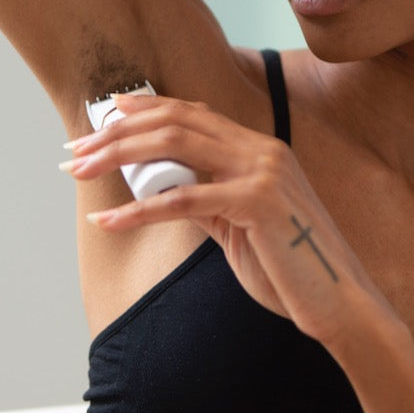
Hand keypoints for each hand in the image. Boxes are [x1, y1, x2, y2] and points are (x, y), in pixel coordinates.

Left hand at [62, 94, 390, 346]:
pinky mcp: (258, 202)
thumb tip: (158, 187)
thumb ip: (205, 199)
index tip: (102, 116)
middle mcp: (262, 149)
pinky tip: (109, 218)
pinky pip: (184, 199)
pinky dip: (138, 209)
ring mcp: (263, 171)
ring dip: (117, 156)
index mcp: (260, 149)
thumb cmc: (290, 269)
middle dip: (116, 133)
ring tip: (78, 170)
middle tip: (74, 150)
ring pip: (174, 146)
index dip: (143, 109)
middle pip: (175, 122)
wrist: (339, 303)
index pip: (192, 112)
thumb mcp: (238, 225)